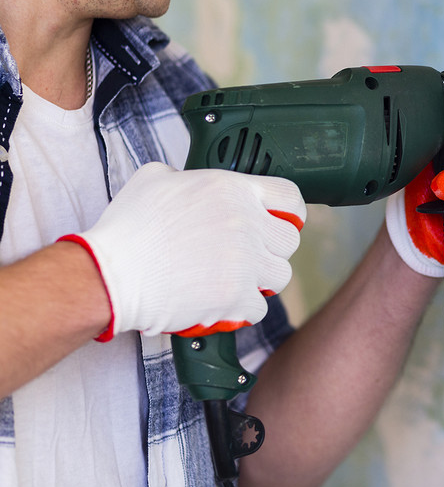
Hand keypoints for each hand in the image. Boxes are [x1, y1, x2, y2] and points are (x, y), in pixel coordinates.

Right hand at [59, 162, 305, 339]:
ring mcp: (245, 262)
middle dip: (273, 249)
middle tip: (251, 256)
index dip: (290, 212)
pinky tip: (223, 302)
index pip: (289, 196)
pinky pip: (260, 308)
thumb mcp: (155, 179)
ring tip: (238, 280)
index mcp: (233, 190)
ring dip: (263, 281)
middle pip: (289, 241)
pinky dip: (244, 310)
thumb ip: (186, 176)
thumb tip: (190, 182)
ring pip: (281, 276)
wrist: (110, 275)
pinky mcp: (236, 298)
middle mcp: (246, 223)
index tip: (285, 221)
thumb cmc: (128, 228)